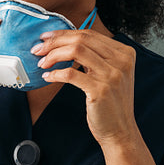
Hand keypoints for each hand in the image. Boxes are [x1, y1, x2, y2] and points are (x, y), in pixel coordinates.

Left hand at [31, 29, 138, 146]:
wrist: (120, 131)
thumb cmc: (110, 103)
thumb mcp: (110, 73)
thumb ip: (96, 57)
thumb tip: (64, 42)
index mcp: (124, 53)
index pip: (89, 34)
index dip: (64, 33)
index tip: (46, 37)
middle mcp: (121, 61)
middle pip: (82, 39)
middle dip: (55, 42)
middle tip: (38, 49)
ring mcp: (112, 75)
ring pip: (76, 51)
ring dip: (53, 55)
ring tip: (42, 62)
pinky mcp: (100, 90)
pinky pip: (71, 74)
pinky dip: (56, 73)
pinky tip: (48, 77)